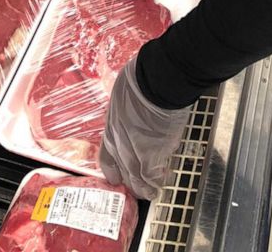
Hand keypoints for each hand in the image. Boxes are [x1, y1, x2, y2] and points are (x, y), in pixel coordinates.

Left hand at [99, 58, 190, 199]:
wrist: (157, 85)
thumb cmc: (139, 81)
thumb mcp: (121, 97)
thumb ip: (124, 112)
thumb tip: (131, 111)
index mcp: (111, 131)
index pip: (106, 160)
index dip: (113, 170)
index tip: (117, 176)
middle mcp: (120, 147)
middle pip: (124, 174)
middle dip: (131, 182)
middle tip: (138, 188)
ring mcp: (136, 154)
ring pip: (140, 181)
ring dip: (147, 187)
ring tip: (152, 190)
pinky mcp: (155, 157)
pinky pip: (155, 176)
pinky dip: (160, 180)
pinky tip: (164, 179)